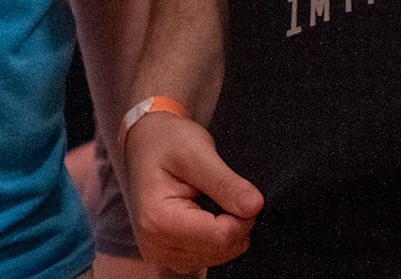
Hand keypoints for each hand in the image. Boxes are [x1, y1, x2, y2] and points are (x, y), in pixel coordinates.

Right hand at [123, 113, 262, 273]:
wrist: (145, 144)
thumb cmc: (166, 142)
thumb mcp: (197, 151)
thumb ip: (226, 182)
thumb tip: (254, 206)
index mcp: (158, 219)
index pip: (221, 237)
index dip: (242, 216)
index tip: (238, 191)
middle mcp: (154, 243)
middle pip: (220, 250)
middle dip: (235, 222)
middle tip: (223, 191)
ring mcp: (159, 253)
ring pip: (217, 256)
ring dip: (225, 230)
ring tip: (209, 199)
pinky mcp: (168, 256)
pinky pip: (207, 257)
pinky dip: (215, 237)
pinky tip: (204, 214)